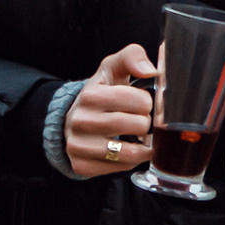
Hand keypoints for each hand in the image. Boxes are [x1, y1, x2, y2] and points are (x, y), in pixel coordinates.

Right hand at [64, 44, 156, 176]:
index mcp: (91, 95)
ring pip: (130, 152)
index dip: (147, 102)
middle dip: (146, 122)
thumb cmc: (101, 92)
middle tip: (139, 119)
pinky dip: (131, 159)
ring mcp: (78, 146)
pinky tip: (126, 147)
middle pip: (138, 126)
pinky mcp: (82, 165)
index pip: (140, 101)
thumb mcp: (113, 68)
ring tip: (137, 135)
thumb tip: (151, 70)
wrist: (73, 117)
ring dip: (142, 144)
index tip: (142, 102)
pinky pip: (121, 167)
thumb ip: (132, 57)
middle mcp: (80, 121)